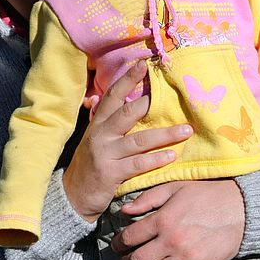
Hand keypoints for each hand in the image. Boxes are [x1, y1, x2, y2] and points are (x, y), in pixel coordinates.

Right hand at [63, 60, 192, 221]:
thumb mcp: (93, 137)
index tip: (143, 64)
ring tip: (186, 130)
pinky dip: (155, 159)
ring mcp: (106, 153)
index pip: (113, 95)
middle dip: (149, 102)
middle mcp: (101, 134)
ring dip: (165, 134)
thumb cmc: (90, 162)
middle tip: (171, 93)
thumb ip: (100, 118)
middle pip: (126, 112)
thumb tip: (98, 96)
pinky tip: (171, 155)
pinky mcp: (112, 173)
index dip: (127, 79)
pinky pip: (137, 164)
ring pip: (139, 140)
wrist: (74, 195)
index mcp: (98, 123)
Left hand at [111, 180, 244, 259]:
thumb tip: (124, 210)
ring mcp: (187, 257)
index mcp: (163, 219)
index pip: (130, 237)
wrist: (240, 207)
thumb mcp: (175, 187)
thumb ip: (147, 198)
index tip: (116, 245)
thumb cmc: (206, 194)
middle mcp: (172, 241)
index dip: (118, 243)